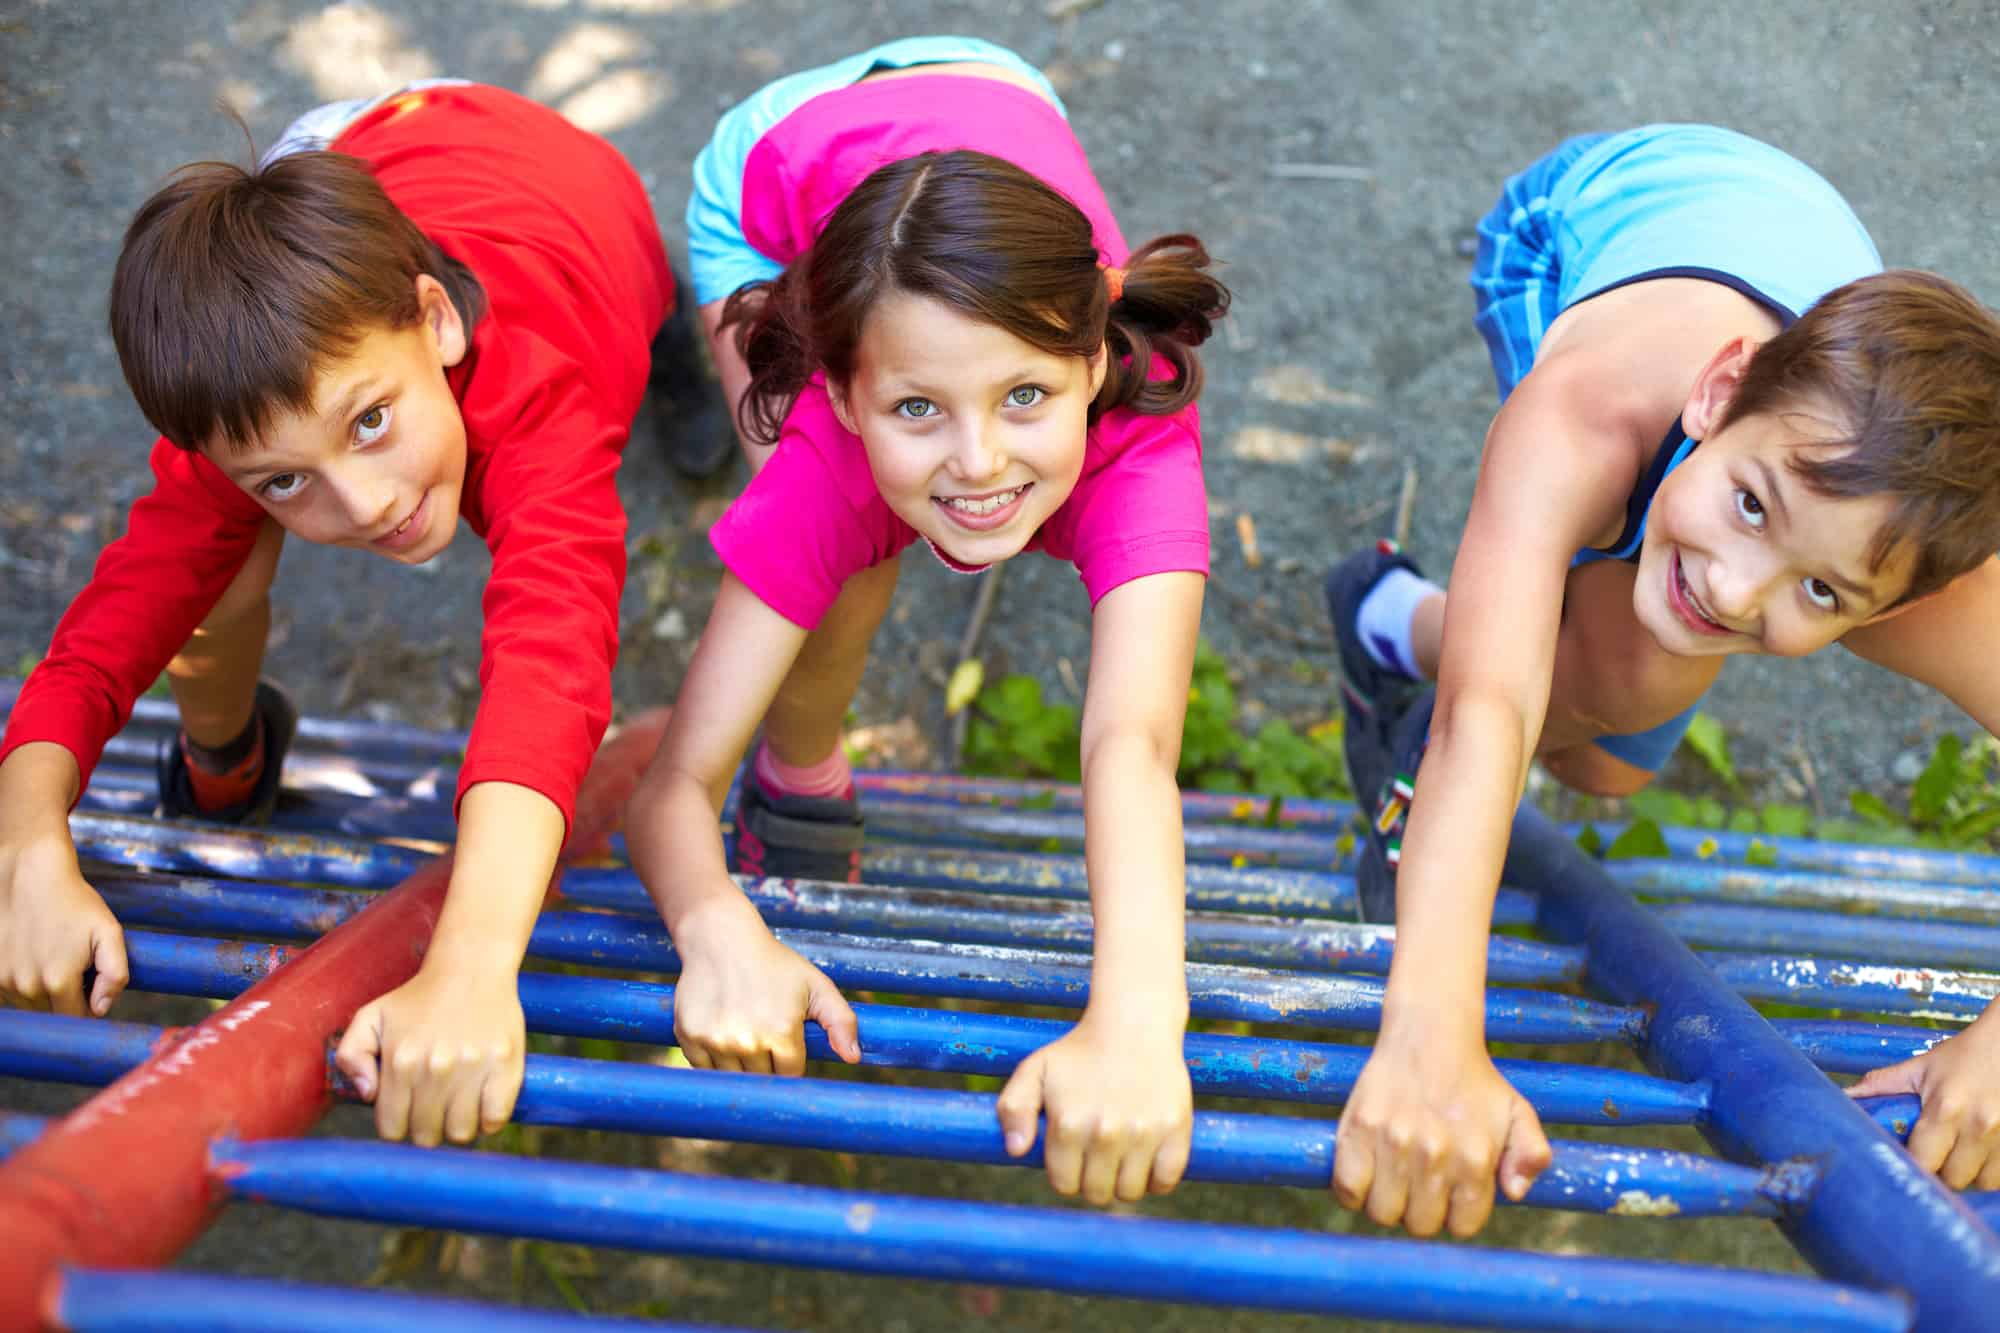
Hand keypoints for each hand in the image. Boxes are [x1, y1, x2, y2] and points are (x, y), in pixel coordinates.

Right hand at [0, 828, 127, 1016]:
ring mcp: (3, 980)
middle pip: (50, 1013)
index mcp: (58, 981)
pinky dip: (21, 980)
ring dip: (41, 989)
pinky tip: (32, 954)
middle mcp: (26, 987)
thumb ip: (114, 974)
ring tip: (51, 954)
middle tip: (73, 964)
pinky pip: (9, 990)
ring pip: (28, 1003)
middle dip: (65, 997)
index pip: (75, 1018)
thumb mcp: (108, 931)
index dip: (87, 1006)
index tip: (91, 988)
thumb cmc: (74, 902)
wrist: (30, 875)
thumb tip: (102, 1009)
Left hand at [333, 961, 524, 1146]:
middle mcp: (435, 1069)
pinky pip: (495, 1119)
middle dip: (426, 1128)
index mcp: (400, 1062)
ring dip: (457, 1127)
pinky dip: (488, 1121)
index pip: (392, 1129)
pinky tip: (482, 1105)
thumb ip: (350, 1056)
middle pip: (426, 1136)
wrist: (470, 968)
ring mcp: (473, 1069)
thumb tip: (367, 1094)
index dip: (397, 1125)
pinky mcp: (506, 1066)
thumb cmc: (418, 997)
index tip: (407, 1112)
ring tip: (457, 1107)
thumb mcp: (370, 1017)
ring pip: (460, 1134)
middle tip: (433, 1107)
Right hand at [670, 891, 859, 1073]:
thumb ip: (842, 1021)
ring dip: (739, 1064)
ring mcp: (715, 1040)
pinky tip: (721, 1030)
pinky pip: (705, 1069)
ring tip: (743, 1028)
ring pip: (732, 1078)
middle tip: (763, 1031)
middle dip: (766, 1063)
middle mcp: (746, 1041)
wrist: (721, 940)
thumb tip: (854, 1058)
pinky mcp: (689, 1036)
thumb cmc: (775, 964)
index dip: (790, 1060)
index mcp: (781, 1032)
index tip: (785, 1040)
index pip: (790, 1075)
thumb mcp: (816, 986)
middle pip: (761, 1079)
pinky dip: (713, 1059)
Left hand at [995, 1009, 1192, 1204]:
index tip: (1073, 1153)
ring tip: (1121, 1153)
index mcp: (1069, 1124)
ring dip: (1123, 1180)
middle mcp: (1105, 1132)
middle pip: (1097, 1193)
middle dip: (1093, 1179)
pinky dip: (1156, 1178)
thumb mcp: (1035, 1070)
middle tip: (1097, 1152)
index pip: (1064, 1184)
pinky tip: (1146, 1156)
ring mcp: (1143, 1132)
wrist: (1133, 1023)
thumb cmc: (1078, 1052)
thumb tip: (1017, 1150)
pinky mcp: (1176, 1129)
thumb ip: (1013, 1109)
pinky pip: (1165, 1181)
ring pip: (1130, 1192)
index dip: (1067, 1172)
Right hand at [1334, 1021, 1550, 1236]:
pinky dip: (1353, 1191)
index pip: (1461, 1227)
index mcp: (1476, 1159)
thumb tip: (1515, 1193)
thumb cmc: (1474, 1081)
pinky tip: (1367, 1173)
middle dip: (1420, 1212)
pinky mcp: (1358, 1129)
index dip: (1454, 1215)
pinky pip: (1348, 1189)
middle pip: (1420, 1226)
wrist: (1430, 1034)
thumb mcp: (1518, 1113)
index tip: (1447, 1195)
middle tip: (1419, 1185)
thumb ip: (1531, 1155)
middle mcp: (1435, 1155)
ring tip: (1393, 1179)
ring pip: (1382, 1213)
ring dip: (1387, 1203)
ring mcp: (1394, 1142)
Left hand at [1849, 1004, 1999, 1187]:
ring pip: (1984, 1183)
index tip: (1906, 1167)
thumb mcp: (1920, 1067)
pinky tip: (1981, 1158)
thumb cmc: (1963, 1056)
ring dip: (1970, 1177)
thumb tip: (1845, 1095)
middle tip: (1933, 1162)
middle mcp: (1978, 1128)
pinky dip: (1992, 1172)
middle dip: (1940, 1176)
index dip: (1913, 1170)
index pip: (1923, 1163)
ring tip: (1959, 1159)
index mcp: (1945, 1110)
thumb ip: (1881, 1084)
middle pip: (1954, 1180)